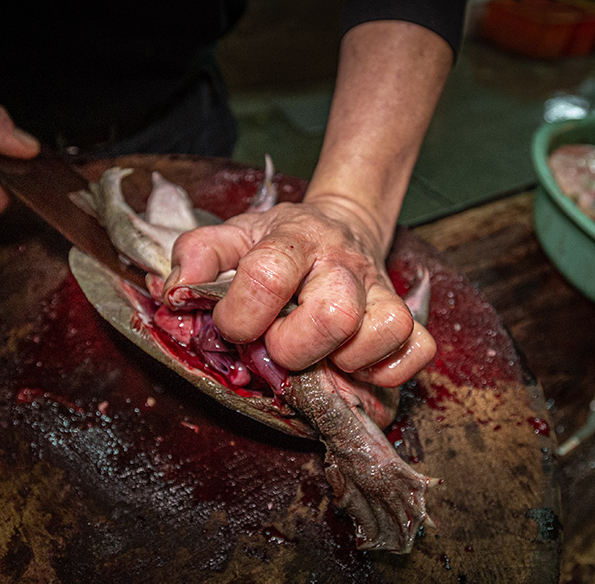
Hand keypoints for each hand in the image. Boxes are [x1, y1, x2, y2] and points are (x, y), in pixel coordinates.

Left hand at [167, 195, 435, 386]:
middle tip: (280, 347)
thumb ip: (198, 256)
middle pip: (335, 315)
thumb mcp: (232, 236)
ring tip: (322, 355)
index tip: (232, 324)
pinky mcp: (406, 317)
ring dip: (347, 359)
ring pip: (386, 329)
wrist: (337, 226)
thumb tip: (175, 292)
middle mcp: (343, 263)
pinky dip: (389, 369)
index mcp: (294, 239)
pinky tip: (356, 365)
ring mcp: (380, 291)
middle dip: (295, 348)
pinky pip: (418, 349)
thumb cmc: (276, 244)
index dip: (241, 314)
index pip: (268, 276)